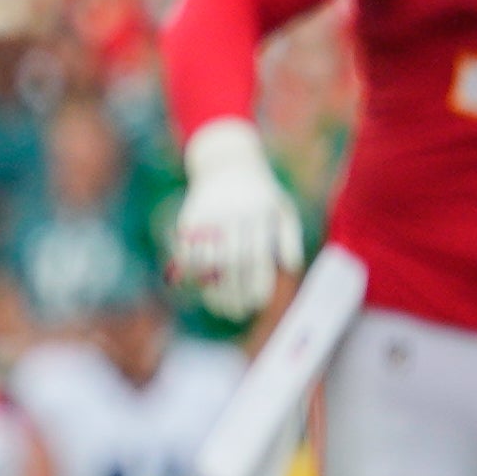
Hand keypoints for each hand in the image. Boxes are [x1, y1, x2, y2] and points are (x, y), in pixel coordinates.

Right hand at [168, 118, 301, 317]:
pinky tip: (199, 288)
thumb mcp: (282, 208)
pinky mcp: (189, 218)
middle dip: (232, 293)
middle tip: (235, 313)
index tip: (256, 305)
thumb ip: (289, 237)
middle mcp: (233, 216)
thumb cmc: (261, 192)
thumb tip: (289, 268)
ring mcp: (208, 217)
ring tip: (217, 307)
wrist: (227, 163)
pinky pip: (187, 251)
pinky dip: (190, 273)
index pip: (258, 259)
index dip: (256, 285)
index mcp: (259, 215)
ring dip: (210, 289)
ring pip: (207, 261)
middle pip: (231, 265)